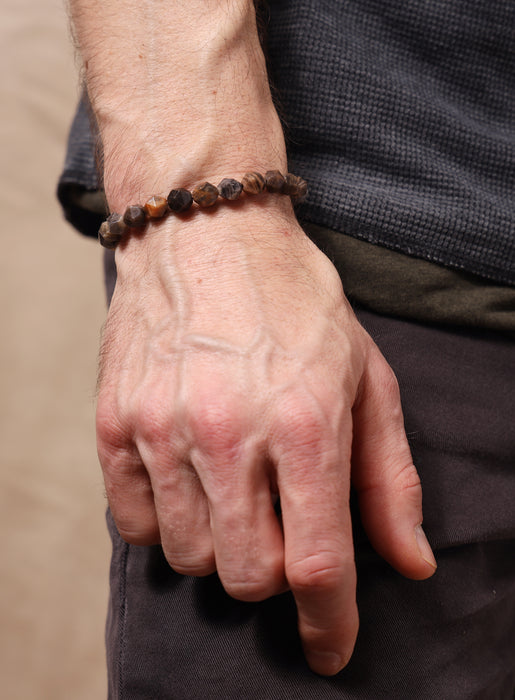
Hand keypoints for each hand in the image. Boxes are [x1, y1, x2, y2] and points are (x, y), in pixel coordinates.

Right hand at [96, 202, 436, 675]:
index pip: (319, 563)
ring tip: (233, 492)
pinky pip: (133, 524)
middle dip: (274, 575)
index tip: (331, 648)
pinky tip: (188, 479)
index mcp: (306, 422)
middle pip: (248, 576)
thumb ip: (388, 477)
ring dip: (221, 545)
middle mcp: (229, 431)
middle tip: (281, 529)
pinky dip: (166, 522)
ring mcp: (163, 428)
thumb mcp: (366, 377)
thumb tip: (410, 564)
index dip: (331, 624)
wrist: (207, 233)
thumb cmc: (297, 302)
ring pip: (190, 557)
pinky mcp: (115, 422)